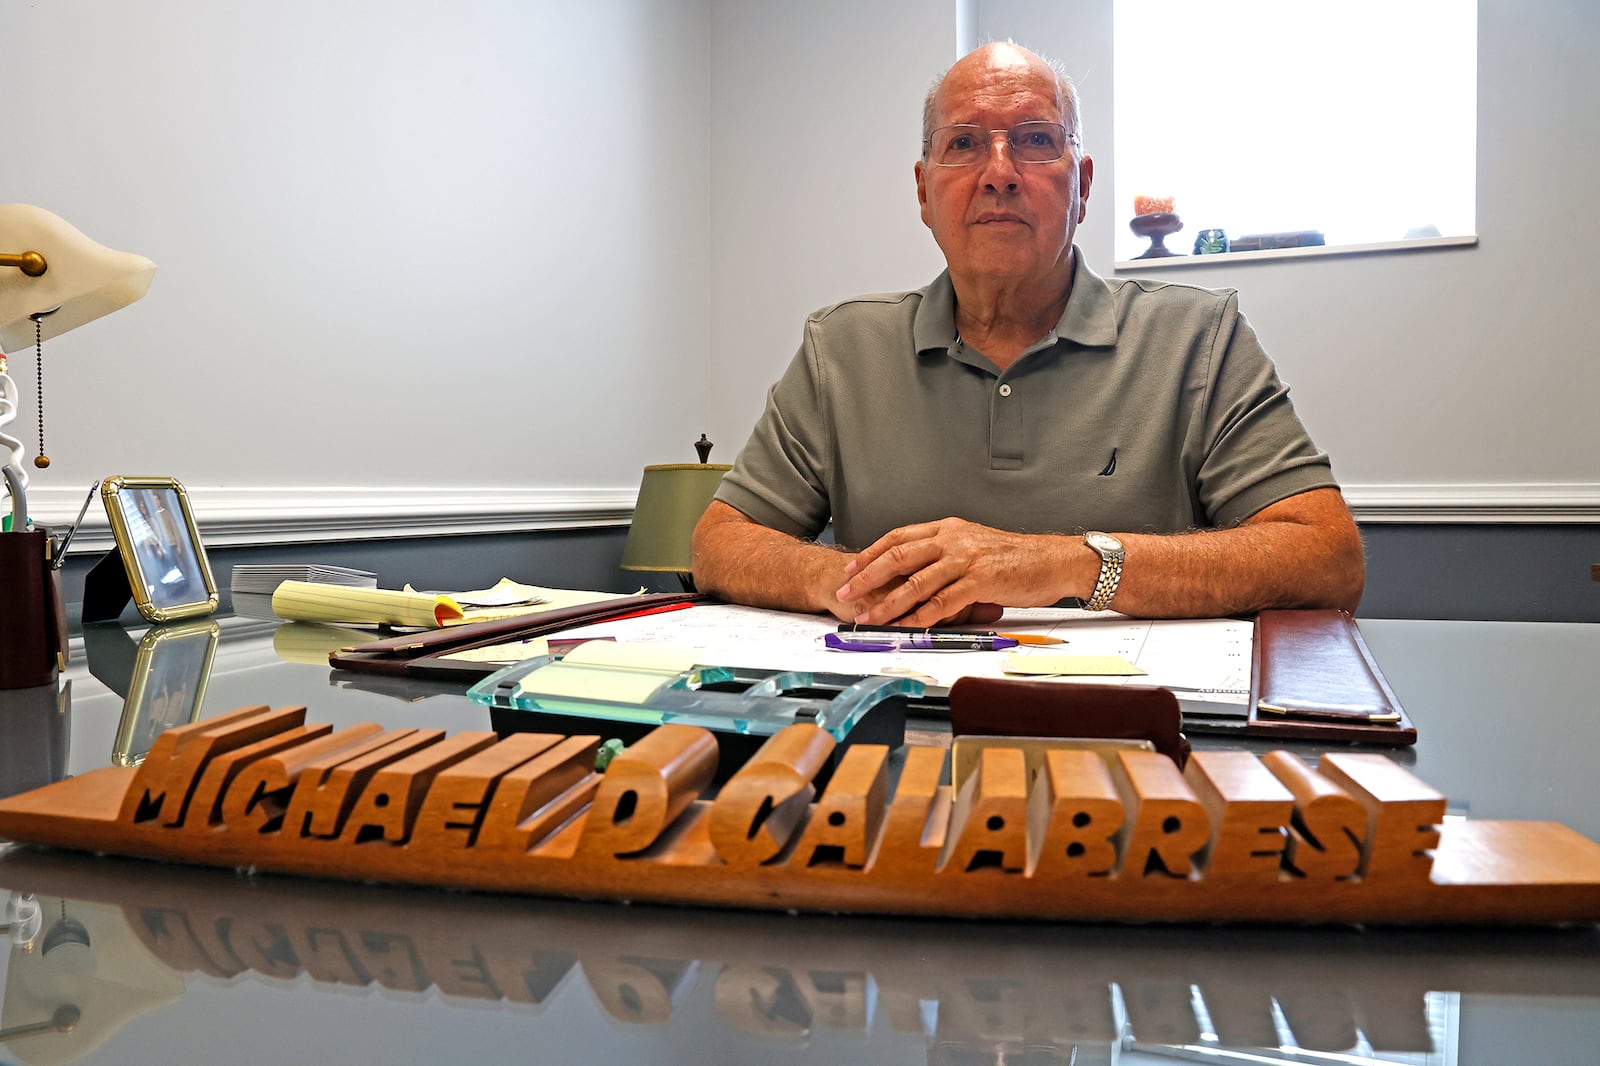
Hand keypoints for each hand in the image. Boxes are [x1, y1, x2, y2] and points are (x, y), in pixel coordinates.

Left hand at [832, 518, 1074, 626]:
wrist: (1054, 559)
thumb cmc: (1016, 558)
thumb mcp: (975, 546)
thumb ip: (947, 554)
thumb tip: (919, 571)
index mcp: (949, 528)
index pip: (899, 537)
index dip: (871, 552)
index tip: (851, 567)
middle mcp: (953, 539)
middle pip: (898, 555)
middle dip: (867, 576)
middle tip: (846, 590)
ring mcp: (966, 559)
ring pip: (916, 581)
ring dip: (888, 602)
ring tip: (869, 616)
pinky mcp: (980, 581)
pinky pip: (943, 601)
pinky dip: (920, 616)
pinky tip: (906, 626)